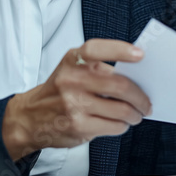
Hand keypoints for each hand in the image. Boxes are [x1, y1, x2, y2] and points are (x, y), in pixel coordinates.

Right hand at [1, 39, 151, 160]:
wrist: (29, 118)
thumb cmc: (57, 92)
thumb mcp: (71, 70)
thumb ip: (97, 69)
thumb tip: (135, 77)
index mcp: (73, 61)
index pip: (96, 49)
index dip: (120, 50)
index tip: (140, 55)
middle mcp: (72, 80)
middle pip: (120, 85)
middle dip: (140, 96)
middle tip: (146, 102)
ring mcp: (75, 104)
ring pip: (121, 109)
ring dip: (135, 114)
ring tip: (136, 114)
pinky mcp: (78, 126)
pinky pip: (114, 126)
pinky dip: (123, 125)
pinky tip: (121, 123)